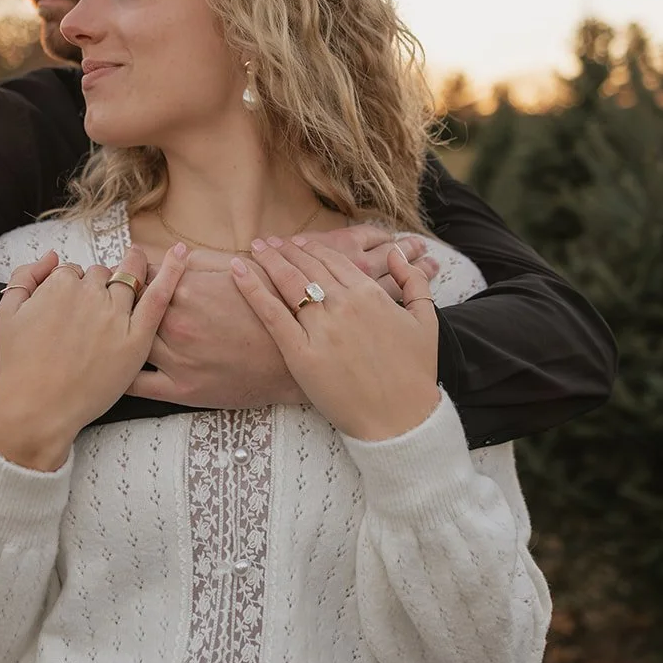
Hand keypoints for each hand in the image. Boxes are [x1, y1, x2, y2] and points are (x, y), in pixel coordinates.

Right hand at [0, 243, 187, 469]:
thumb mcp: (7, 313)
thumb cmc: (19, 365)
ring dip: (132, 271)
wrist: (37, 409)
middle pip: (102, 275)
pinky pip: (158, 298)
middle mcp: (90, 294)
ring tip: (138, 263)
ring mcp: (116, 316)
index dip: (73, 287)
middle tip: (95, 307)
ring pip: (129, 281)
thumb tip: (52, 257)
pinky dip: (171, 272)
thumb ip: (26, 276)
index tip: (72, 305)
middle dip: (100, 285)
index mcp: (60, 285)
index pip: (74, 272)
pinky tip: (180, 253)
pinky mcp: (136, 338)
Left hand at [127, 250, 306, 407]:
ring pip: (129, 340)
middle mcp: (176, 324)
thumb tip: (172, 253)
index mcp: (188, 291)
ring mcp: (176, 359)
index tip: (138, 279)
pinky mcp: (181, 390)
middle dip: (126, 302)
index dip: (140, 276)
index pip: (144, 276)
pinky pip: (136, 384)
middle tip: (122, 302)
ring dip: (120, 333)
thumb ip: (200, 261)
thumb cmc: (274, 310)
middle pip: (131, 307)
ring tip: (117, 330)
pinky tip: (117, 365)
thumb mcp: (244, 270)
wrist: (298, 361)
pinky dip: (121, 373)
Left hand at [230, 235, 441, 440]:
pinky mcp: (301, 354)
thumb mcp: (425, 321)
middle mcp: (343, 305)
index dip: (311, 248)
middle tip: (267, 242)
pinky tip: (237, 271)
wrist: (401, 420)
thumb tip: (395, 254)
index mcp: (370, 295)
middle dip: (285, 250)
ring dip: (268, 259)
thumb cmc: (415, 374)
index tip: (296, 242)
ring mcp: (321, 329)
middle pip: (307, 267)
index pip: (333, 260)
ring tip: (256, 248)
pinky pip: (271, 314)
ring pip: (288, 283)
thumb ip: (414, 282)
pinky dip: (252, 289)